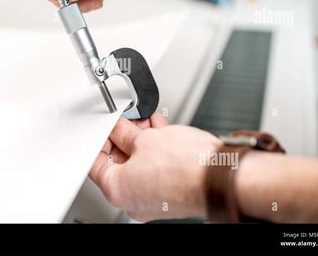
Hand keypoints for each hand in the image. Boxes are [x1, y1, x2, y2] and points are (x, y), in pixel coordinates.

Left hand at [89, 112, 221, 221]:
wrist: (222, 176)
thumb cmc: (187, 167)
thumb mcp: (146, 139)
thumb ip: (125, 132)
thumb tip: (119, 128)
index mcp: (117, 190)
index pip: (95, 162)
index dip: (100, 139)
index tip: (106, 127)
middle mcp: (133, 199)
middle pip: (119, 161)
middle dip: (124, 135)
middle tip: (128, 118)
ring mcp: (152, 197)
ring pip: (140, 163)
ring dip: (142, 139)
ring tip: (147, 119)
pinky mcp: (170, 192)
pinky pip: (155, 168)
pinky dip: (156, 149)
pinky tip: (160, 129)